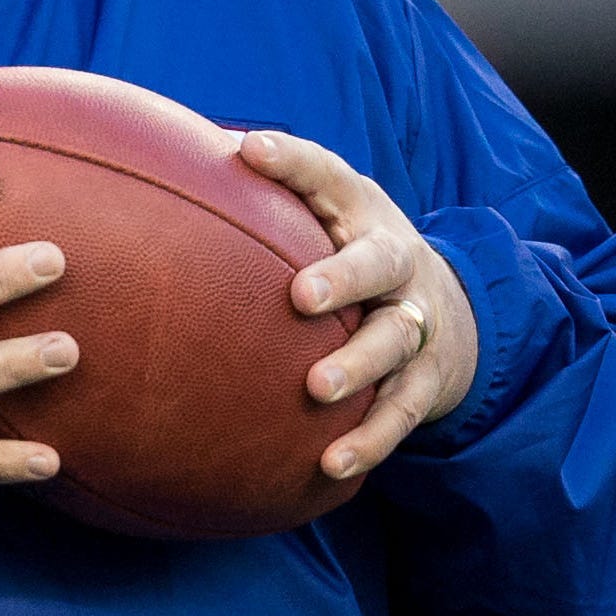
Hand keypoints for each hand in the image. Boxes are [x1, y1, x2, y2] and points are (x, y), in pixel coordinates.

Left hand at [238, 131, 478, 481]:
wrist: (453, 310)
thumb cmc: (352, 252)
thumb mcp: (325, 213)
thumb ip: (262, 197)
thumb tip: (163, 158)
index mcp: (362, 212)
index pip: (328, 176)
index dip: (292, 162)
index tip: (250, 150)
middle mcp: (397, 262)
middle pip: (380, 262)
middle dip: (344, 277)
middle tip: (301, 296)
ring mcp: (417, 322)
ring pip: (395, 341)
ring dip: (358, 365)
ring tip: (319, 388)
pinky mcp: (427, 380)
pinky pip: (400, 413)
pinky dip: (369, 439)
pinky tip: (331, 464)